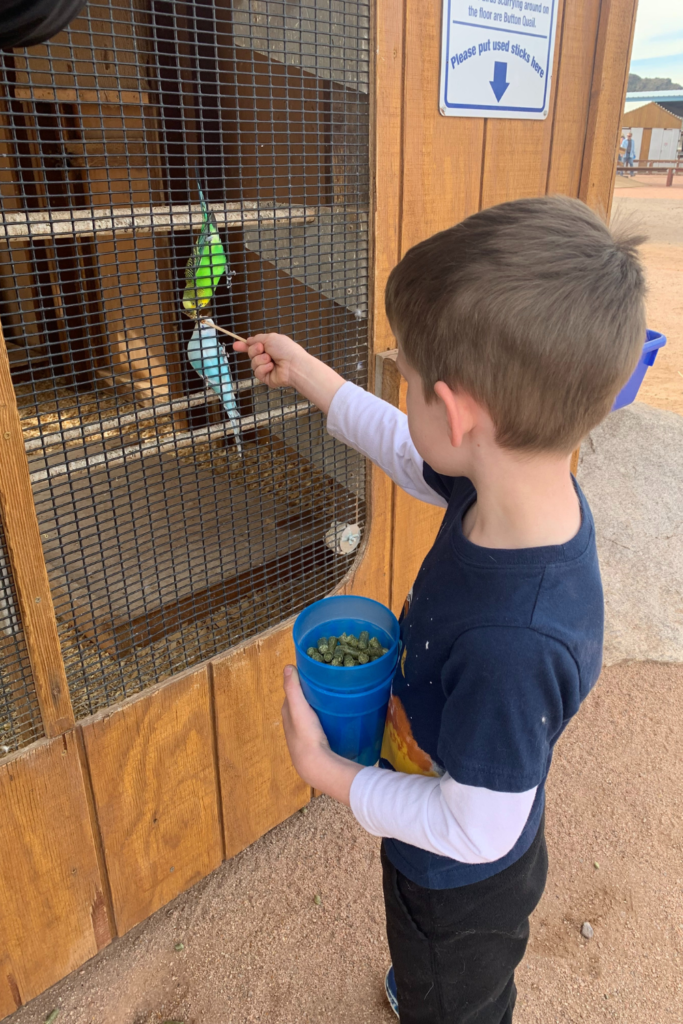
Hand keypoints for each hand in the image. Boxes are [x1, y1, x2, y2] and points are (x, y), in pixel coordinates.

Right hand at [233, 332, 345, 414]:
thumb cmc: (286, 349)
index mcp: (269, 347)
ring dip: (260, 360)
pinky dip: (263, 368)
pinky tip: (271, 367)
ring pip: (253, 363)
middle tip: (262, 349)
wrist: (294, 364)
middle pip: (251, 354)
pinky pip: (257, 373)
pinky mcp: (267, 378)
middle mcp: (267, 357)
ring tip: (270, 359)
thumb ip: (257, 339)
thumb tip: (248, 340)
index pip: (253, 346)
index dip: (244, 346)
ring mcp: (267, 368)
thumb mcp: (270, 338)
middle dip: (254, 350)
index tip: (235, 345)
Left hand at [281, 665, 363, 804]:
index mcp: (287, 714)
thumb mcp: (298, 707)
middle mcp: (292, 726)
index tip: (315, 673)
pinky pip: (320, 726)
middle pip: (302, 704)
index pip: (292, 693)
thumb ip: (293, 688)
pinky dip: (325, 719)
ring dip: (319, 707)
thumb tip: (288, 666)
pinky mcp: (316, 744)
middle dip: (311, 694)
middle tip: (328, 683)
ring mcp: (304, 736)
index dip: (301, 682)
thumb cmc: (306, 735)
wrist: (317, 765)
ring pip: (311, 716)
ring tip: (335, 698)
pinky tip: (337, 718)